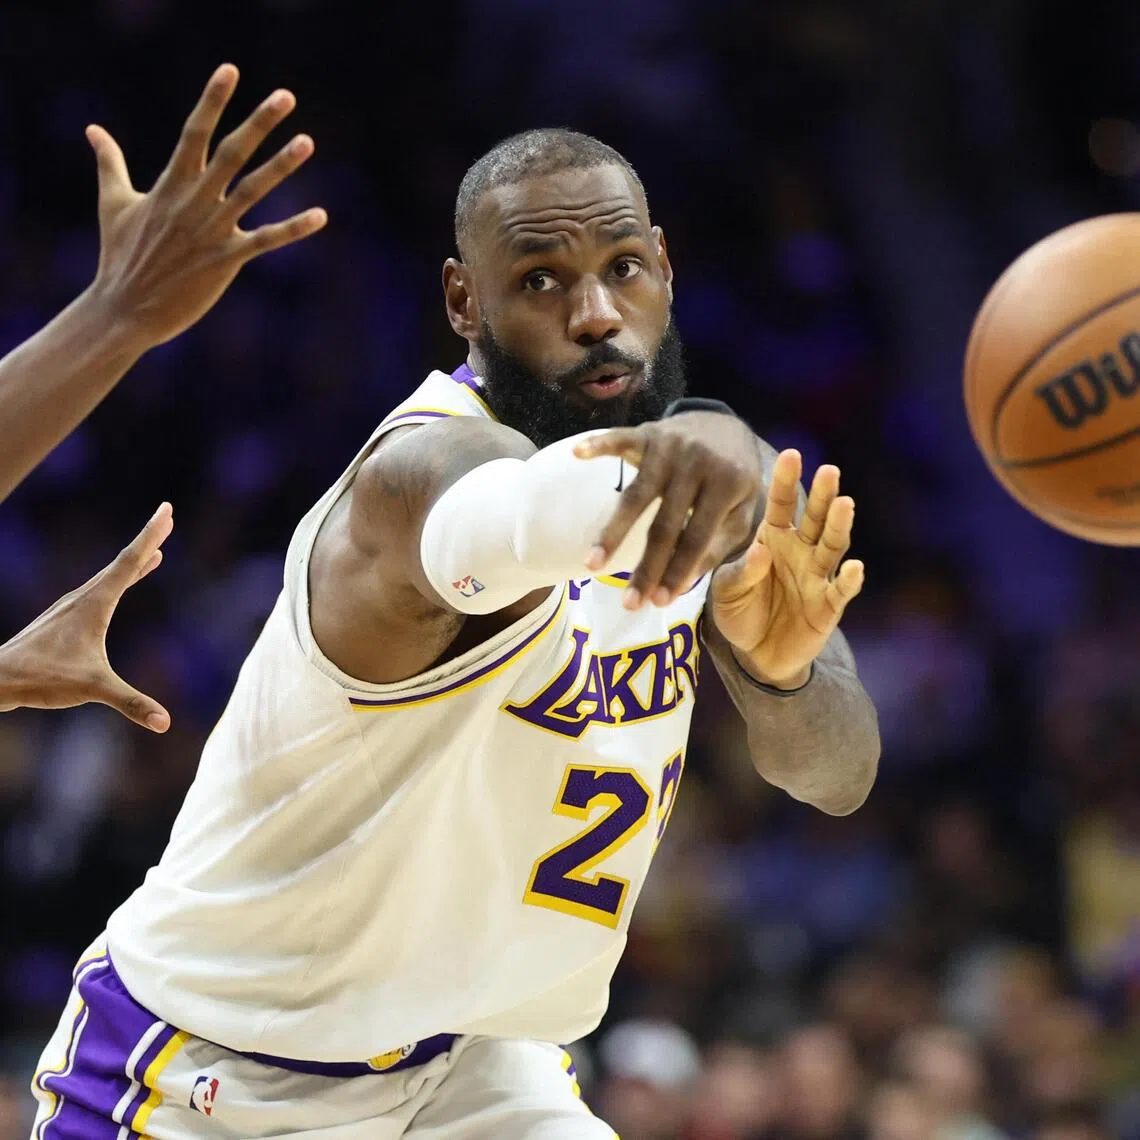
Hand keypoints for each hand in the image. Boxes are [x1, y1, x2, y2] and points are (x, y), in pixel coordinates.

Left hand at [0, 503, 173, 730]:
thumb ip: (129, 703)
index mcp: (94, 604)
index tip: (167, 510)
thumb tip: (164, 723)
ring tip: (154, 555)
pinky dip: (118, 581)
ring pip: (110, 577)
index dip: (151, 535)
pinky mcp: (65, 620)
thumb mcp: (91, 688)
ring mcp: (71, 608)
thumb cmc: (40, 678)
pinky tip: (117, 590)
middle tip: (167, 518)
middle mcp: (83, 598)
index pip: (129, 562)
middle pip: (121, 562)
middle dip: (147, 541)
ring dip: (134, 562)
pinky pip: (100, 590)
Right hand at [86, 63, 326, 348]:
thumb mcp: (113, 204)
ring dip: (281, 166)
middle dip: (258, 123)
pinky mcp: (225, 260)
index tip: (231, 70)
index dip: (212, 100)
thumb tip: (93, 130)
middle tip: (286, 96)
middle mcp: (193, 201)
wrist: (125, 309)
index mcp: (169, 184)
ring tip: (307, 141)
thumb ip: (110, 163)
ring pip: (252, 190)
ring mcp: (211, 230)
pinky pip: (266, 240)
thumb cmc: (119, 257)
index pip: (193, 131)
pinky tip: (321, 215)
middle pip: (230, 152)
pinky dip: (293, 229)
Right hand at [574, 411, 762, 608]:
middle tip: (628, 603)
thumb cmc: (731, 480)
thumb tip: (683, 586)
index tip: (659, 603)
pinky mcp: (648, 432)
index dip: (678, 571)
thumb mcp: (740, 513)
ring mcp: (670, 447)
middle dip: (646, 567)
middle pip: (664, 525)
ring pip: (636, 495)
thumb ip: (718, 547)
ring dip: (611, 532)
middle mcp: (697, 464)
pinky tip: (577, 454)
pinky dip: (599, 445)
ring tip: (592, 564)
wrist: (725, 426)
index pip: (697, 537)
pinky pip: (619, 439)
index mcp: (727, 485)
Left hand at [710, 450, 863, 687]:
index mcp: (773, 540)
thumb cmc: (740, 612)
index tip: (791, 454)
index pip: (782, 505)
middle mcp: (801, 552)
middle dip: (823, 495)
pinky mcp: (828, 606)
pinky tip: (855, 567)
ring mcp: (818, 577)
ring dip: (840, 526)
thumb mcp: (726, 592)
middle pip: (816, 519)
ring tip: (845, 504)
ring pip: (833, 546)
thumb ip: (740, 573)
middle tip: (829, 470)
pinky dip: (850, 580)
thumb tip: (760, 552)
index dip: (787, 481)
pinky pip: (841, 591)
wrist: (756, 654)